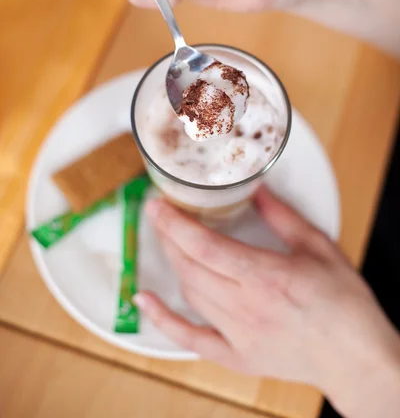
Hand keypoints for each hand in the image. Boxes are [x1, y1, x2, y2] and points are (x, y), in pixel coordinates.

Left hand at [139, 188, 399, 417]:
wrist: (355, 357)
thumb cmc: (344, 303)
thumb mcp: (317, 247)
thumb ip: (282, 216)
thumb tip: (256, 189)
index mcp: (266, 276)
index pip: (204, 246)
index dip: (174, 223)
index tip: (157, 205)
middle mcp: (246, 306)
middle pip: (190, 266)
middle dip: (168, 237)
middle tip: (161, 216)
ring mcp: (238, 335)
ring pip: (190, 293)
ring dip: (174, 264)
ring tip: (168, 242)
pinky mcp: (237, 356)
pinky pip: (191, 338)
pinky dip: (163, 319)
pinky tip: (144, 300)